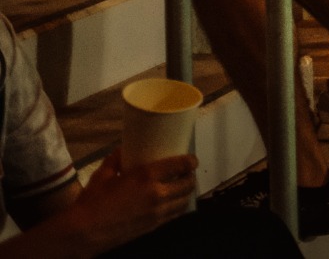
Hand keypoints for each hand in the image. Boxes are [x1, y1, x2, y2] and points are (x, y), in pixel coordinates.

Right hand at [66, 149, 199, 250]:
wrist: (83, 232)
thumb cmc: (92, 201)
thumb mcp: (102, 175)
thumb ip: (116, 160)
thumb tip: (123, 149)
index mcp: (147, 176)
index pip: (180, 165)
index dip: (190, 161)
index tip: (191, 159)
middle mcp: (158, 193)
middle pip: (187, 184)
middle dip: (190, 177)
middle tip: (187, 173)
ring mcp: (158, 212)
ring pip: (184, 201)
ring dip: (187, 193)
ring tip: (182, 188)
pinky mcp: (154, 226)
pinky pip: (175, 215)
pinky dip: (179, 207)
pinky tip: (174, 204)